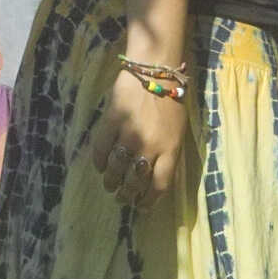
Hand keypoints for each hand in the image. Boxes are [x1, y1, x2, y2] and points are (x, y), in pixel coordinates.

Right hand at [87, 65, 186, 208]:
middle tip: (122, 198)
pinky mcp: (112, 121)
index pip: (158, 186)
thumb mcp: (178, 133)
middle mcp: (150, 146)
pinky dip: (99, 162)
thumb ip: (168, 155)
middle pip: (135, 181)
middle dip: (127, 195)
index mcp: (170, 150)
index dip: (148, 201)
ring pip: (116, 169)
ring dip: (111, 182)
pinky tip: (100, 165)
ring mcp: (129, 133)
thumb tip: (154, 179)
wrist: (156, 71)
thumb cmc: (171, 102)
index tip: (141, 207)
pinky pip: (101, 149)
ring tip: (109, 184)